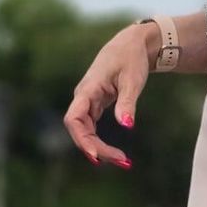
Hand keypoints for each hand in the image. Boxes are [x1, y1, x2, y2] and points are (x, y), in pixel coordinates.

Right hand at [63, 24, 153, 166]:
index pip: (73, 119)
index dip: (81, 139)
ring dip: (100, 148)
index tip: (96, 155)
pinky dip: (102, 142)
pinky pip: (92, 129)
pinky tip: (114, 154)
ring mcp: (87, 102)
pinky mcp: (94, 106)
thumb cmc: (131, 58)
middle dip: (97, 149)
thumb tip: (127, 126)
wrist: (130, 45)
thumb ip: (128, 103)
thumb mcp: (132, 80)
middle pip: (80, 130)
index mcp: (87, 89)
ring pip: (86, 132)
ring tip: (123, 161)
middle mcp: (83, 97)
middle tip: (123, 161)